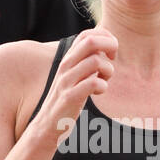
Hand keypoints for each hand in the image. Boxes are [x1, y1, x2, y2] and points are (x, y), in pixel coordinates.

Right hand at [32, 29, 118, 148]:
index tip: (111, 52)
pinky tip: (99, 92)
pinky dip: (102, 86)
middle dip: (110, 46)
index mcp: (68, 59)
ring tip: (104, 80)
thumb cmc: (67, 100)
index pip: (86, 34)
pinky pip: (93, 83)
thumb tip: (104, 49)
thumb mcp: (75, 76)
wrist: (47, 125)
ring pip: (95, 62)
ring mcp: (66, 81)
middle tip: (113, 60)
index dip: (104, 37)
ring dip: (108, 70)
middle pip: (91, 42)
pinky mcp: (70, 97)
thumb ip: (86, 62)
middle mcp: (66, 66)